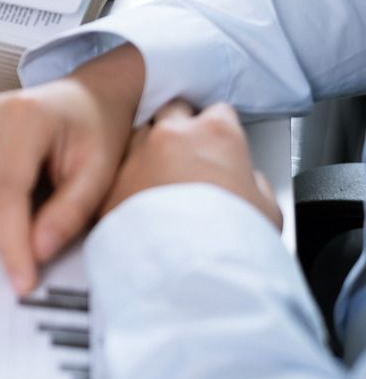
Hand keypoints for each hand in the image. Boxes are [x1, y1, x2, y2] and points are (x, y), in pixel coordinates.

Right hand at [0, 45, 144, 294]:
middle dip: (1, 237)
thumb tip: (37, 252)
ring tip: (16, 220)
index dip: (11, 241)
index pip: (5, 190)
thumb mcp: (101, 172)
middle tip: (35, 242)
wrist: (82, 98)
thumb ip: (70, 212)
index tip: (23, 281)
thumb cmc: (96, 132)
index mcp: (25, 118)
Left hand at [100, 100, 280, 228]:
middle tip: (188, 155)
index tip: (220, 145)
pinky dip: (126, 177)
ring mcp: (135, 152)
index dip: (220, 130)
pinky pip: (117, 168)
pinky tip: (138, 198)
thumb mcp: (267, 208)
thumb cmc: (232, 239)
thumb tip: (246, 179)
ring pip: (139, 134)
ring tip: (160, 179)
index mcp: (216, 133)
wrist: (188, 268)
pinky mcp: (110, 179)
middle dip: (180, 126)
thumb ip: (254, 182)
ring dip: (149, 149)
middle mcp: (171, 134)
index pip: (219, 112)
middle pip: (172, 110)